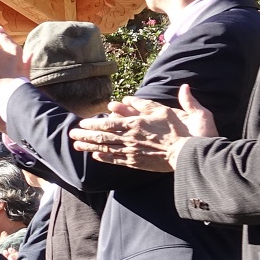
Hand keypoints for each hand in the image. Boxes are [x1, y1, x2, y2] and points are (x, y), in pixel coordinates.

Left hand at [68, 87, 217, 173]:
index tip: (82, 122)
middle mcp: (130, 139)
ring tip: (76, 145)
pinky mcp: (136, 162)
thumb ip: (146, 103)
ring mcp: (132, 152)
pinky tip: (95, 156)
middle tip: (71, 134)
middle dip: (85, 135)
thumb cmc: (179, 130)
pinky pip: (116, 160)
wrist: (188, 153)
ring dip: (90, 146)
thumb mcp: (165, 110)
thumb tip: (131, 96)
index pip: (108, 123)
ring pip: (106, 148)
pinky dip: (104, 158)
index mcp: (135, 124)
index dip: (93, 123)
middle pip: (102, 136)